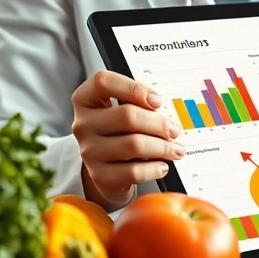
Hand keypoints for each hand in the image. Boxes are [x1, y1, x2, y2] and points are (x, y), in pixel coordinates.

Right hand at [71, 71, 184, 210]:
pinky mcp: (100, 176)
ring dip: (163, 147)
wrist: (106, 170)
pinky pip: (134, 171)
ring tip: (176, 149)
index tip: (157, 101)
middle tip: (174, 131)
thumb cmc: (120, 133)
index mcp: (86, 100)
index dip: (134, 88)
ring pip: (134, 145)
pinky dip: (154, 168)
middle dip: (158, 123)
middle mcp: (83, 124)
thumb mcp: (123, 111)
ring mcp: (89, 151)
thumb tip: (164, 111)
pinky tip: (162, 166)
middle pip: (127, 116)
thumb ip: (138, 104)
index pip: (103, 82)